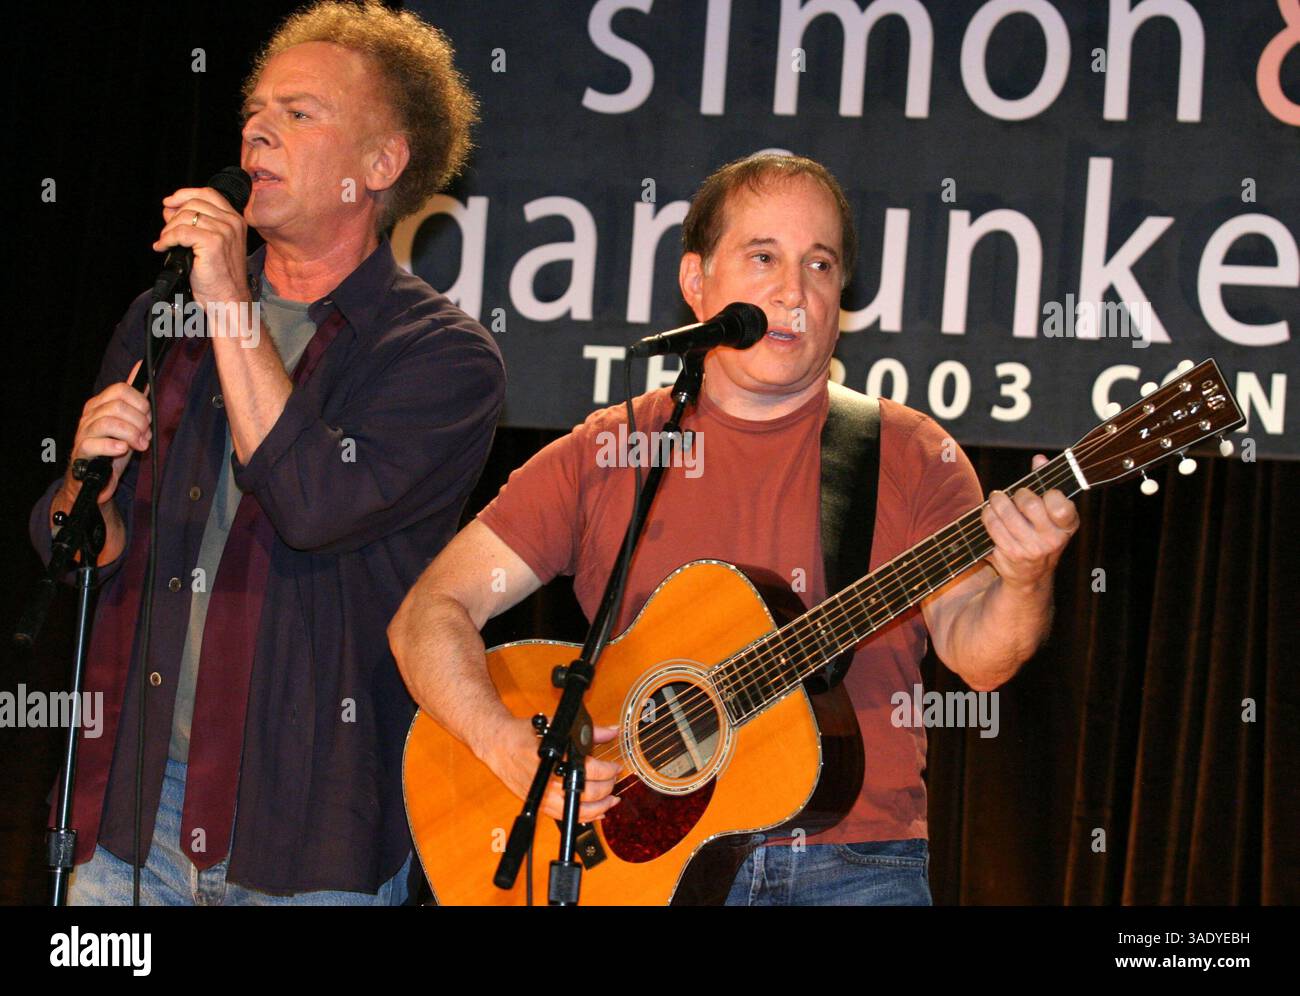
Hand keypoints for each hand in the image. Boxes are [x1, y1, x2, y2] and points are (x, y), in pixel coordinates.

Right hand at [61, 359, 149, 507]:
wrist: (96, 478)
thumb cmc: (113, 447)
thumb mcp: (128, 420)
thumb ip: (134, 397)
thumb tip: (142, 367)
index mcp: (100, 404)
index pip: (121, 389)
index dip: (141, 403)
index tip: (147, 419)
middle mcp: (89, 414)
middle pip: (118, 406)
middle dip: (139, 421)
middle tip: (145, 436)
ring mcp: (84, 432)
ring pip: (109, 423)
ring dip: (132, 435)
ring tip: (139, 445)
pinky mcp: (82, 451)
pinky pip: (95, 443)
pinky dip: (114, 446)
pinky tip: (122, 450)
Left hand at [154, 185, 249, 307]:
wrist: (228, 300)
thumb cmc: (220, 278)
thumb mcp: (210, 245)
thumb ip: (193, 224)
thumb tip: (169, 210)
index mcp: (235, 220)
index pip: (208, 194)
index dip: (185, 194)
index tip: (169, 203)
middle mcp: (232, 223)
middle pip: (194, 203)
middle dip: (173, 216)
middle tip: (167, 233)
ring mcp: (224, 231)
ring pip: (185, 216)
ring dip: (169, 229)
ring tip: (166, 243)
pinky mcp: (213, 242)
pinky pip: (181, 232)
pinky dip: (167, 239)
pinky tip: (164, 247)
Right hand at [483, 716, 621, 822]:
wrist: (499, 746)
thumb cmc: (525, 735)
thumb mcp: (559, 727)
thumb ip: (589, 732)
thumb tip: (612, 731)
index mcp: (557, 761)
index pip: (592, 771)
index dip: (609, 770)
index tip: (616, 767)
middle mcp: (551, 783)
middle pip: (590, 793)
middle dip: (608, 788)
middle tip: (614, 780)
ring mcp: (545, 797)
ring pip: (581, 811)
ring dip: (601, 807)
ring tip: (611, 799)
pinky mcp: (541, 806)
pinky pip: (567, 817)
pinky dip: (585, 817)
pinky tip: (596, 812)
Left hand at [981, 453, 1078, 589]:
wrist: (1031, 575)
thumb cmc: (1041, 533)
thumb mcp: (1051, 512)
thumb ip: (1045, 483)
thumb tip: (1039, 459)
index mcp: (1067, 526)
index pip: (1061, 505)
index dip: (1050, 494)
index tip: (1045, 492)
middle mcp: (1052, 540)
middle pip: (1029, 504)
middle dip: (1017, 493)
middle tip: (1013, 493)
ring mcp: (1031, 549)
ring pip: (1006, 513)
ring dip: (997, 501)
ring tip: (997, 499)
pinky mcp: (1010, 553)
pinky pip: (992, 525)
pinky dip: (987, 514)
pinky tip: (990, 512)